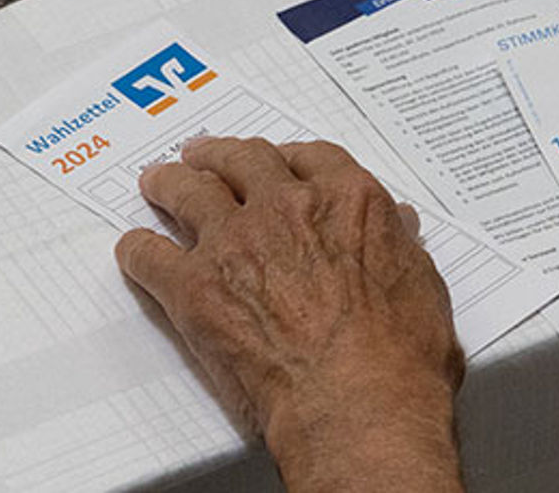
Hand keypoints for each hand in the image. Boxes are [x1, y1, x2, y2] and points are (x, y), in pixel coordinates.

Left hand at [114, 138, 464, 492]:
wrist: (357, 403)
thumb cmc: (398, 357)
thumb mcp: (422, 286)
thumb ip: (401, 247)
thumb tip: (399, 230)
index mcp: (349, 201)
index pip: (312, 157)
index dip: (290, 156)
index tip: (281, 160)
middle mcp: (290, 207)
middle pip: (244, 160)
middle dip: (222, 155)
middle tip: (208, 156)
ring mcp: (237, 242)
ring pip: (189, 191)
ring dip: (171, 183)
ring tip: (160, 182)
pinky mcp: (195, 288)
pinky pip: (149, 255)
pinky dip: (138, 251)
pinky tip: (136, 250)